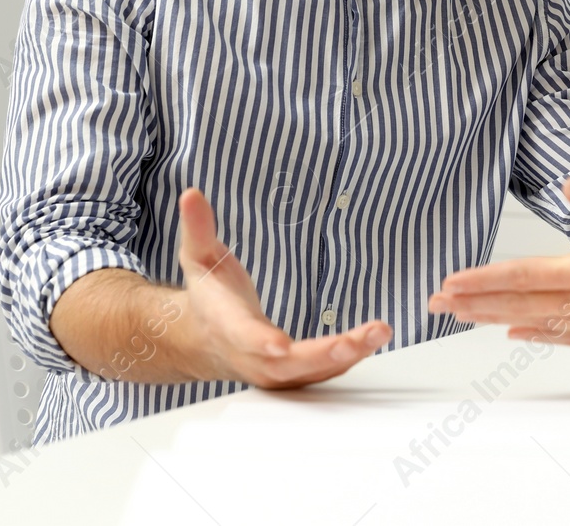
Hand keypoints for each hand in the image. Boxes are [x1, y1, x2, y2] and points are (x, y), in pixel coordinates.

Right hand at [175, 187, 389, 386]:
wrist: (206, 339)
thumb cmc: (210, 296)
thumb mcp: (199, 256)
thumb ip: (198, 227)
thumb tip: (191, 194)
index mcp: (227, 326)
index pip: (244, 337)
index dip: (260, 343)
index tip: (279, 345)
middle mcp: (251, 356)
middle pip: (288, 363)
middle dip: (322, 355)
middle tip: (354, 341)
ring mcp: (273, 371)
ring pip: (312, 372)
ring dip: (348, 356)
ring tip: (379, 332)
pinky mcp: (293, 375)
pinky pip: (323, 372)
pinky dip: (350, 359)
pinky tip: (374, 339)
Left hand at [427, 175, 569, 368]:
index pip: (525, 276)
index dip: (483, 279)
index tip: (451, 282)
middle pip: (519, 303)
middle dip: (473, 303)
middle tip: (435, 304)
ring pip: (534, 320)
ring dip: (493, 318)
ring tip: (461, 317)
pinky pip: (563, 336)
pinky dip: (535, 334)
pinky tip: (518, 334)